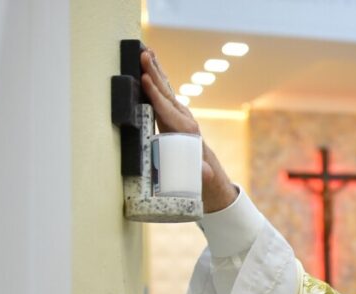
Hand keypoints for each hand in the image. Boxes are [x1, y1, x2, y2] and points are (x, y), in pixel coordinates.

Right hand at [139, 48, 237, 211]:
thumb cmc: (203, 179)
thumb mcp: (203, 178)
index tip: (147, 81)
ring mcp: (181, 118)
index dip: (157, 97)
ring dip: (156, 71)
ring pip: (167, 91)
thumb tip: (203, 171)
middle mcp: (185, 122)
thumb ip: (203, 174)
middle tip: (144, 55)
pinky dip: (158, 80)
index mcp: (186, 134)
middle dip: (155, 75)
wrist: (211, 178)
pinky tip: (152, 67)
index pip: (169, 112)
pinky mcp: (177, 118)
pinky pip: (166, 96)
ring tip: (146, 52)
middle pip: (167, 95)